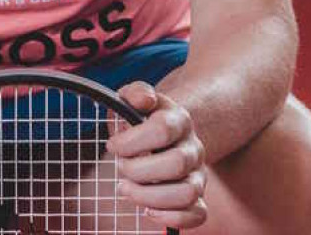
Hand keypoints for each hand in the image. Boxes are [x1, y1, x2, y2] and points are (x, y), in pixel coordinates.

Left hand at [106, 81, 208, 229]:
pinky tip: (147, 210)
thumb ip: (137, 92)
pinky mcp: (198, 197)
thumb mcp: (136, 98)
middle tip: (119, 167)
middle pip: (177, 163)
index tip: (111, 145)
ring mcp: (198, 174)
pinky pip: (198, 214)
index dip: (132, 141)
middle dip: (139, 170)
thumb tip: (144, 99)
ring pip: (187, 193)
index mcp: (180, 120)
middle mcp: (194, 148)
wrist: (166, 132)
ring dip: (150, 196)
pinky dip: (172, 218)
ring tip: (124, 189)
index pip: (162, 129)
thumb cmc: (143, 117)